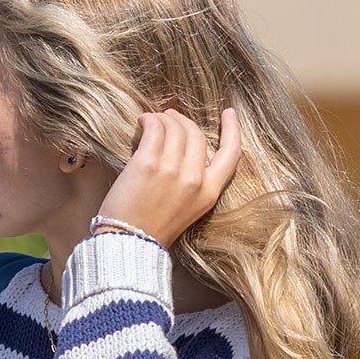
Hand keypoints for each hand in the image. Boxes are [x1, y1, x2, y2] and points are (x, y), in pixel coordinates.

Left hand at [94, 106, 241, 246]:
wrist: (127, 245)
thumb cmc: (150, 231)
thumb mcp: (187, 210)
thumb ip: (193, 183)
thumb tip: (183, 150)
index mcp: (208, 193)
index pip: (231, 153)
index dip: (232, 129)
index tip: (228, 113)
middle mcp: (195, 179)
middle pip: (196, 135)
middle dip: (184, 122)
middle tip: (170, 117)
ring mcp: (171, 170)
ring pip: (175, 129)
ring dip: (164, 119)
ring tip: (152, 119)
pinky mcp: (147, 164)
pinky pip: (155, 130)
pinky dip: (150, 120)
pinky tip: (143, 120)